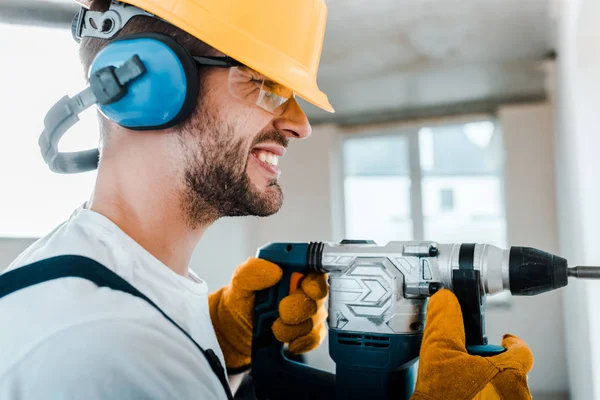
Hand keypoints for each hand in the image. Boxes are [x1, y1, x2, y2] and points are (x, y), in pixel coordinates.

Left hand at [208, 258, 327, 370]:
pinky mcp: (307, 333)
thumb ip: (253, 271)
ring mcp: (307, 312)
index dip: (314, 278)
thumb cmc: (241, 300)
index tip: (306, 287)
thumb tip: (274, 271)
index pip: (315, 269)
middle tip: (283, 312)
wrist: (235, 331)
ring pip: (316, 318)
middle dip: (301, 306)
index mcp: (291, 270)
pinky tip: (287, 341)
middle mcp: (304, 289)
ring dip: (294, 326)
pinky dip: (301, 341)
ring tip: (275, 327)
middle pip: (319, 296)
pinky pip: (314, 337)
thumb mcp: (240, 282)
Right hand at [411, 289, 532, 399]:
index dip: (510, 342)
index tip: (504, 339)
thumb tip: (445, 300)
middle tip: (470, 364)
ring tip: (464, 384)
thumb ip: (444, 322)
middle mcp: (519, 397)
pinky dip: (486, 399)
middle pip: (512, 372)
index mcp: (510, 374)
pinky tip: (465, 399)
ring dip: (489, 385)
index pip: (522, 350)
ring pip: (506, 392)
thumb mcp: (438, 352)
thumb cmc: (443, 398)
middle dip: (493, 365)